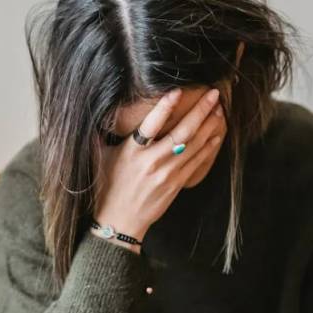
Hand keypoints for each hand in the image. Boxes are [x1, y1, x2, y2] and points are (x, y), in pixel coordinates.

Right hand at [92, 87, 225, 253]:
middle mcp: (152, 161)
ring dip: (209, 125)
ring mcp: (167, 173)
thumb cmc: (107, 187)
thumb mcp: (98, 159)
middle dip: (200, 111)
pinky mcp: (176, 184)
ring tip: (218, 109)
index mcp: (132, 152)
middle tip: (213, 94)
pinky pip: (197, 162)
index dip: (164, 107)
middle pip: (182, 132)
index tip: (177, 91)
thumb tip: (93, 112)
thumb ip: (98, 136)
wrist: (120, 221)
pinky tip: (217, 134)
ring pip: (194, 145)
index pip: (150, 125)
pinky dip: (208, 146)